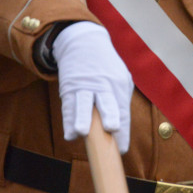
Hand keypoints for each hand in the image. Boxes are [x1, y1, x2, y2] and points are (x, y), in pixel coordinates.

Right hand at [53, 22, 132, 152]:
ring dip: (82, 118)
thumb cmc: (106, 68)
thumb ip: (119, 102)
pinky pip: (69, 106)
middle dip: (110, 114)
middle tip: (112, 128)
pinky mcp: (69, 86)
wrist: (84, 42)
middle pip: (107, 101)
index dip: (123, 131)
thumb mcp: (119, 78)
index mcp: (119, 84)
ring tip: (81, 132)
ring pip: (83, 104)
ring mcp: (85, 85)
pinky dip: (69, 121)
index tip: (121, 149)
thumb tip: (117, 133)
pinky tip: (70, 135)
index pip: (123, 110)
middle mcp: (103, 85)